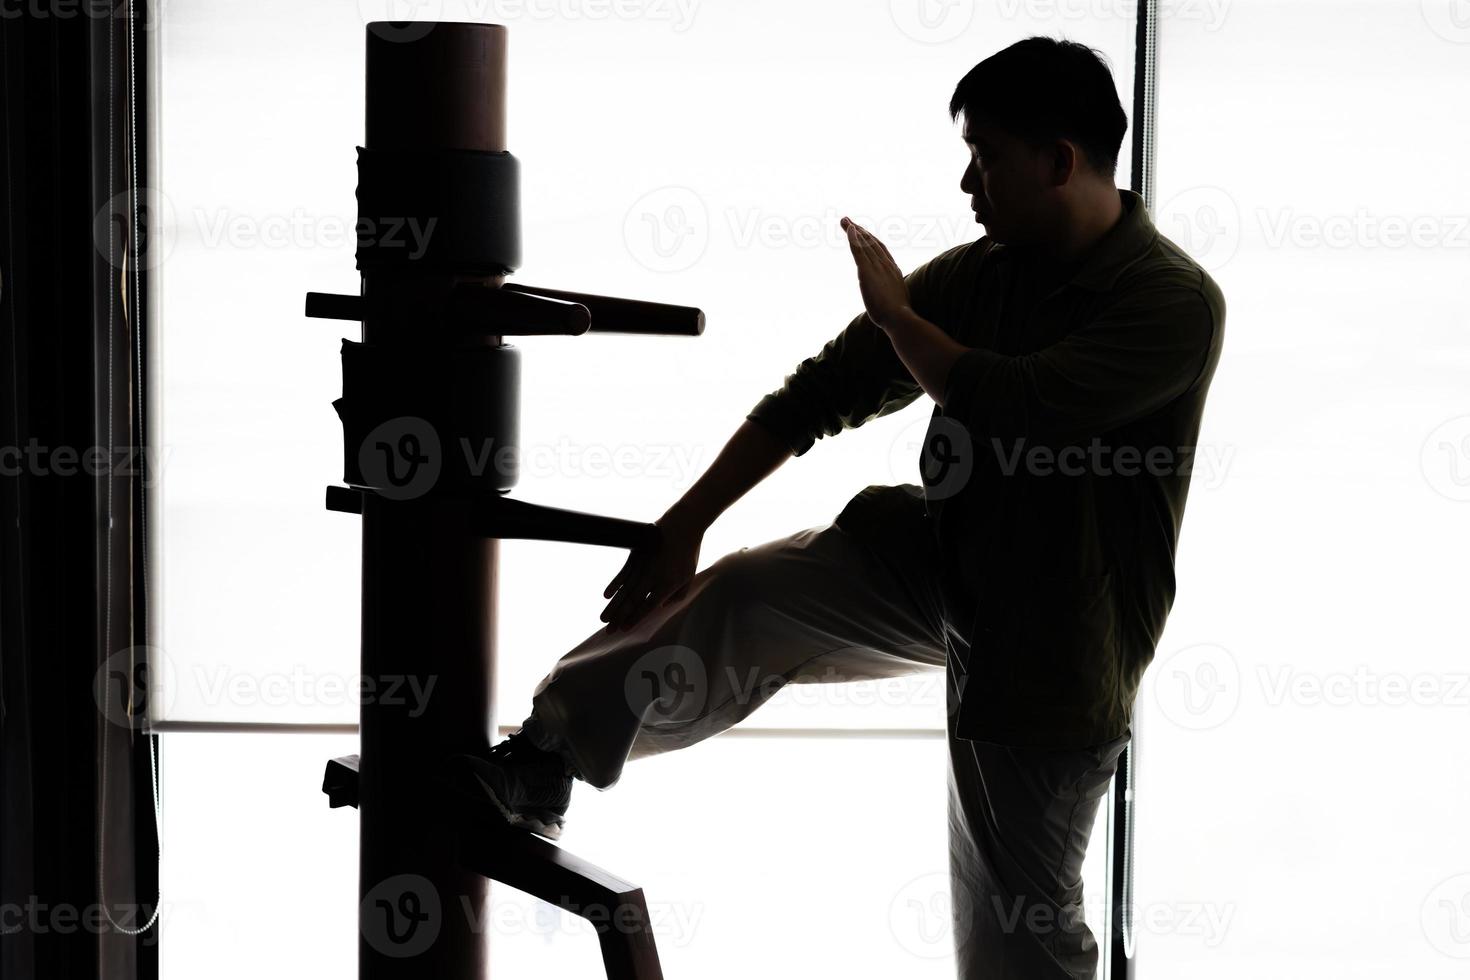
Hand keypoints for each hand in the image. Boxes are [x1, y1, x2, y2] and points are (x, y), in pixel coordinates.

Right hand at [600, 506, 705, 631]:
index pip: (648, 606)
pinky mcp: (635, 556)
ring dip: (613, 606)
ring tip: (603, 619)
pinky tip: (606, 595)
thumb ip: (677, 595)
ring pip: (624, 590)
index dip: (635, 618)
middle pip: (632, 601)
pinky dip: (614, 584)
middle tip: (608, 631)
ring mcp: (642, 566)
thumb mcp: (689, 576)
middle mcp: (652, 577)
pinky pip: (622, 573)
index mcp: (667, 585)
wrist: (682, 525)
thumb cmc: (688, 553)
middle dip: (619, 617)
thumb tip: (660, 607)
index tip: (625, 629)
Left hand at [841, 215, 911, 330]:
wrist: (899, 317)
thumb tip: (892, 300)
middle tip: (848, 221)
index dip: (871, 239)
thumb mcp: (896, 300)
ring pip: (864, 243)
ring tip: (844, 221)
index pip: (880, 249)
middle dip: (859, 230)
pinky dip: (853, 238)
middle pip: (871, 242)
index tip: (862, 232)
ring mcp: (877, 267)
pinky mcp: (867, 271)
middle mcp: (885, 264)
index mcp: (893, 270)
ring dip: (854, 230)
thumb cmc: (898, 315)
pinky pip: (859, 250)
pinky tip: (849, 228)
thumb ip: (892, 294)